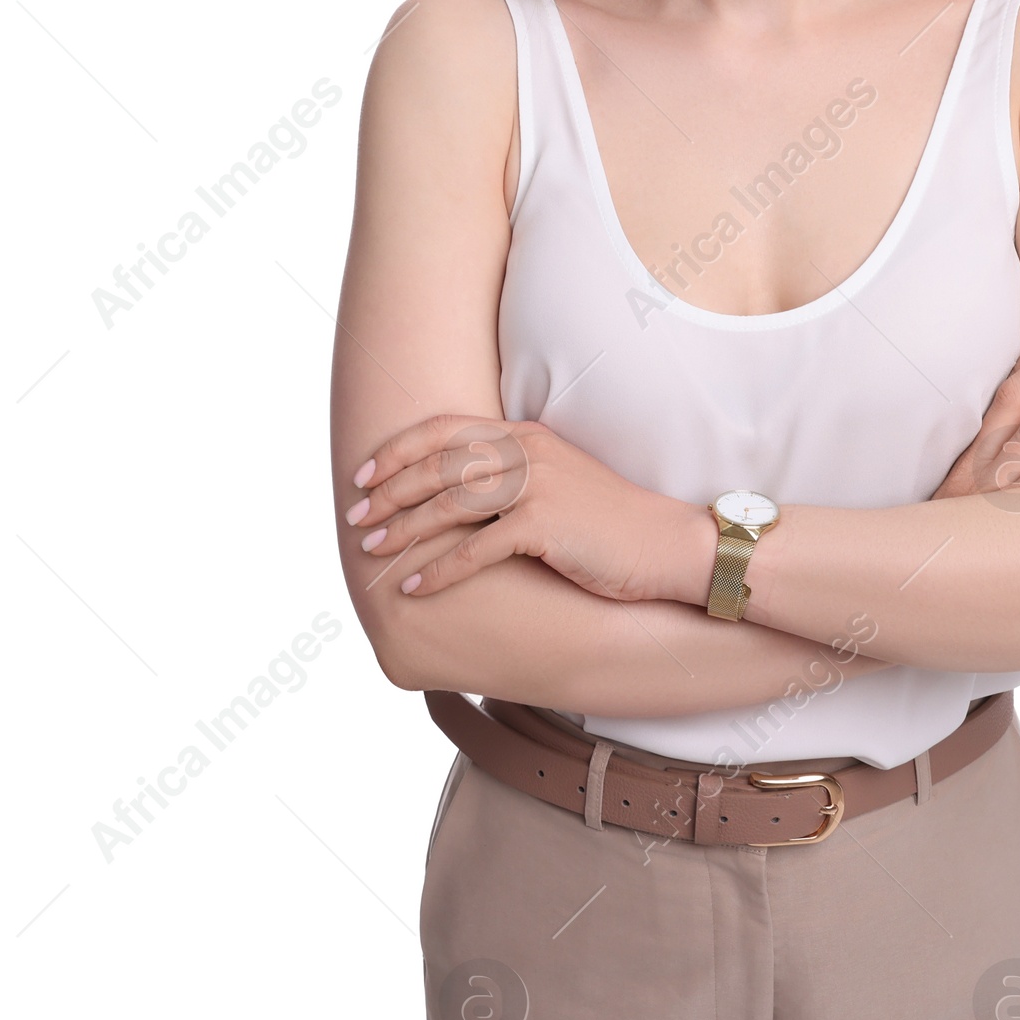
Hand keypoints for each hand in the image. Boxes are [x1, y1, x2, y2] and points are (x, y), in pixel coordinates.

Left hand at [345, 415, 703, 602]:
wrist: (663, 544)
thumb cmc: (607, 522)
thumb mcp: (557, 479)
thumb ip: (510, 472)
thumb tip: (453, 492)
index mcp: (525, 434)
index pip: (444, 431)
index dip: (397, 452)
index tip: (363, 477)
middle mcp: (527, 450)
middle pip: (437, 466)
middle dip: (388, 494)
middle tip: (356, 520)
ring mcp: (537, 484)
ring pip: (448, 504)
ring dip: (403, 531)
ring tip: (372, 553)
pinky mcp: (544, 524)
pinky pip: (474, 548)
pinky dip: (438, 571)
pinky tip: (414, 588)